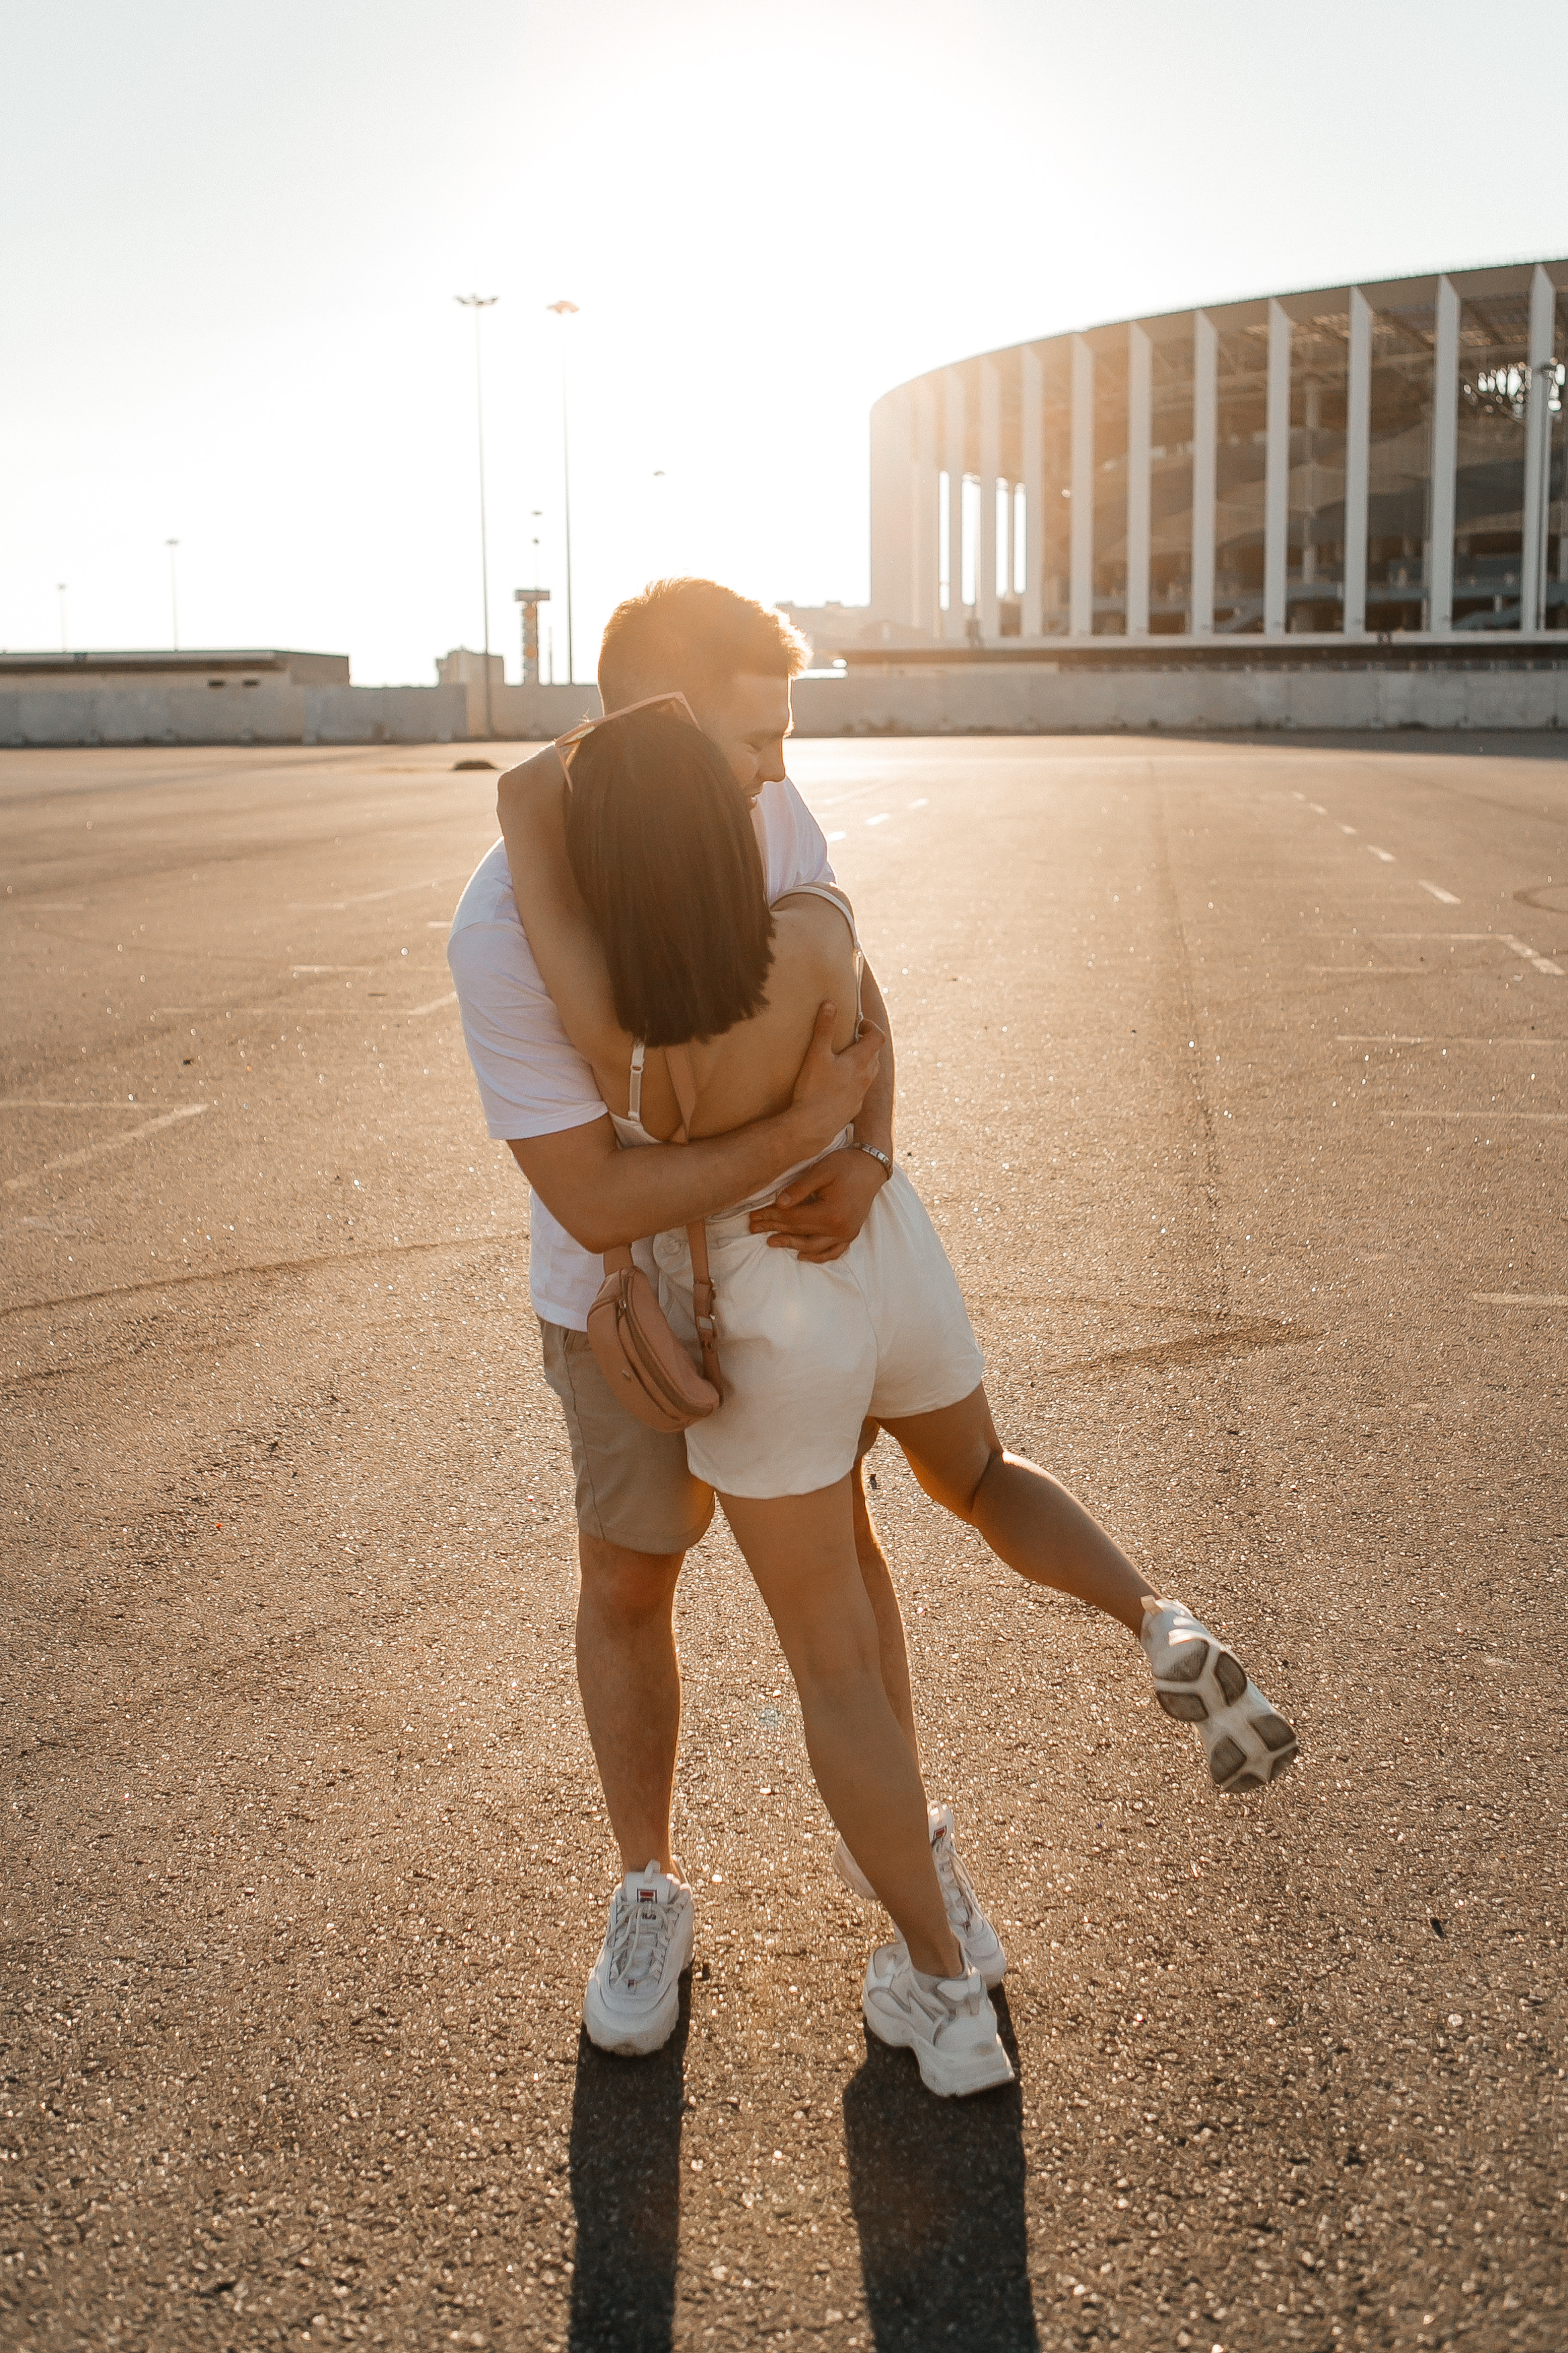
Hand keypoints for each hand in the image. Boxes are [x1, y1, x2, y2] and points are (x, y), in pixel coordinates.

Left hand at [749, 1145, 888, 1262]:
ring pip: (813, 1246)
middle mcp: (840, 1228)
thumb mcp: (821, 1170)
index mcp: (830, 1213)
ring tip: (771, 1242)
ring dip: (791, 1245)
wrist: (871, 1166)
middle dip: (774, 1229)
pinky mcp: (851, 1234)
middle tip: (754, 1228)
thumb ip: (800, 1188)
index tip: (754, 1216)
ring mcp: (847, 1234)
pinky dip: (818, 1256)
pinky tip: (802, 1256)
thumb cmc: (845, 1164)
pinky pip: (833, 1252)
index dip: (771, 1217)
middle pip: (800, 1232)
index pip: (793, 1219)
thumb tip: (779, 1204)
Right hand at [788, 1003, 882, 1153]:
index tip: (858, 1024)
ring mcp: (861, 1094)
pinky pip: (860, 1090)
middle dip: (865, 1043)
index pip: (878, 1037)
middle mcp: (866, 1077)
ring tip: (844, 1060)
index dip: (871, 1026)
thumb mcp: (816, 1055)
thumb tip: (830, 1004)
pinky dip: (855, 1081)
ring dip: (862, 1062)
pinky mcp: (854, 1108)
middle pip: (875, 1054)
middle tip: (849, 1038)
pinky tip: (838, 1084)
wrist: (813, 1126)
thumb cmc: (814, 1089)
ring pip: (869, 1073)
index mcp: (860, 1061)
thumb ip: (824, 1028)